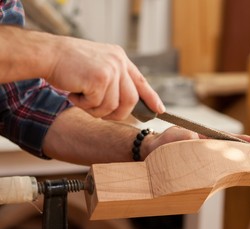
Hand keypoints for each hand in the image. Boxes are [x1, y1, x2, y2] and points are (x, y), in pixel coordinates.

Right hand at [45, 36, 164, 119]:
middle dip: (116, 113)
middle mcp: (119, 62)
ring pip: (112, 106)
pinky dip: (83, 105)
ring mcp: (110, 70)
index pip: (141, 81)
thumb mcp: (98, 67)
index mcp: (120, 58)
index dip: (151, 97)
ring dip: (94, 109)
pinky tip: (74, 93)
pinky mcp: (100, 78)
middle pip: (130, 100)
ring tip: (81, 98)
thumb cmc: (69, 64)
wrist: (48, 54)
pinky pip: (97, 105)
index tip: (159, 110)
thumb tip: (128, 104)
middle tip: (99, 112)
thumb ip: (114, 80)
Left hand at [142, 126, 249, 159]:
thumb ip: (191, 139)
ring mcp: (205, 154)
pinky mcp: (200, 164)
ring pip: (228, 155)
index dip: (244, 141)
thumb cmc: (163, 143)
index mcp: (204, 136)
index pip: (228, 138)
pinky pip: (218, 164)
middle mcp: (207, 144)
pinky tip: (241, 168)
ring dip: (243, 156)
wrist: (151, 152)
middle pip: (233, 145)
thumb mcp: (178, 137)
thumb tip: (203, 143)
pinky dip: (231, 166)